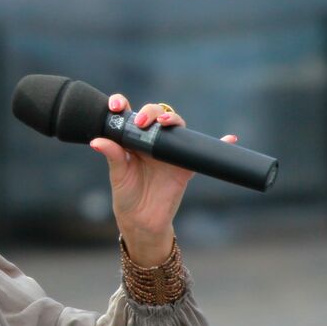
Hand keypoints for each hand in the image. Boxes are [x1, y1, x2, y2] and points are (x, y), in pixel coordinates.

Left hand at [89, 94, 239, 265]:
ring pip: (175, 127)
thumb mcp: (118, 175)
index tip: (117, 105)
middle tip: (143, 122)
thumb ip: (112, 155)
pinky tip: (230, 137)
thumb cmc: (127, 196)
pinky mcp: (185, 165)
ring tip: (166, 123)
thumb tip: (97, 141)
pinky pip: (202, 152)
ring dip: (174, 119)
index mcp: (131, 140)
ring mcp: (169, 152)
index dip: (123, 104)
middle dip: (150, 111)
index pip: (129, 115)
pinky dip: (221, 143)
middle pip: (155, 115)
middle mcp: (150, 141)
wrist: (143, 221)